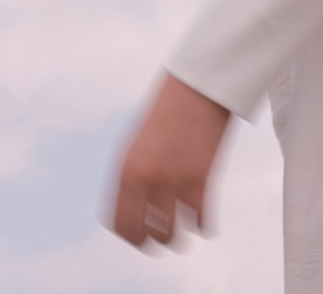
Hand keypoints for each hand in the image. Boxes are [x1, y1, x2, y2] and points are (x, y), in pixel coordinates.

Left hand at [110, 74, 231, 249]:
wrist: (199, 81)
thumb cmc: (171, 107)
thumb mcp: (141, 140)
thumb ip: (135, 171)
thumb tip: (137, 205)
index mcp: (125, 168)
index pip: (118, 222)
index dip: (130, 234)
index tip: (141, 235)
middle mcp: (144, 178)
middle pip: (141, 234)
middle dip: (152, 240)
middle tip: (164, 236)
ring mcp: (172, 180)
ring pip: (169, 234)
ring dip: (177, 237)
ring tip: (184, 233)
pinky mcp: (200, 178)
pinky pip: (200, 221)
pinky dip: (203, 225)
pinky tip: (204, 222)